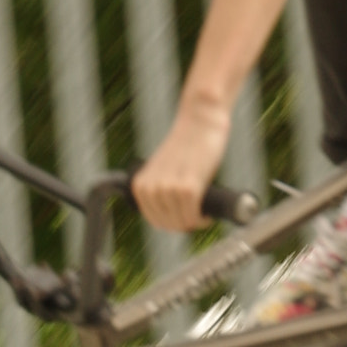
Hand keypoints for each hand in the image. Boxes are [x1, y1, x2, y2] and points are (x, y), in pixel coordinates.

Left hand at [132, 96, 234, 231]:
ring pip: (181, 222)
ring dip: (194, 223)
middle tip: (197, 218)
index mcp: (141, 185)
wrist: (200, 120)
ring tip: (203, 214)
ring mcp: (169, 188)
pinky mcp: (188, 187)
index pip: (154, 220)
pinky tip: (206, 217)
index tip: (185, 221)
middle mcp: (151, 188)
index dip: (172, 225)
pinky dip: (201, 220)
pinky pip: (193, 216)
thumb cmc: (186, 144)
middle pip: (168, 224)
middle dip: (184, 226)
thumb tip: (170, 215)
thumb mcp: (164, 169)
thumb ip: (161, 188)